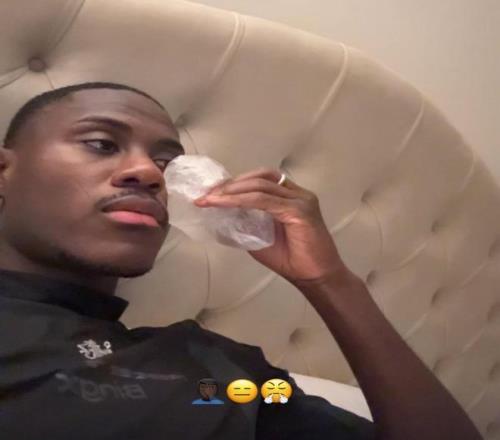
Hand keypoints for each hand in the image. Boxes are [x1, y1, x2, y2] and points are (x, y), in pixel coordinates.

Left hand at [193, 167, 347, 286]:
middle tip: (206, 194)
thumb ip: (247, 223)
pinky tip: (224, 204)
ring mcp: (300, 199)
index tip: (211, 192)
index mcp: (291, 196)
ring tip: (211, 199)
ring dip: (232, 191)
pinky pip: (264, 200)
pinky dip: (241, 200)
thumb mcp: (261, 237)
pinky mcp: (299, 210)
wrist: (315, 277)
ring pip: (260, 186)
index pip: (261, 180)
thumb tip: (223, 215)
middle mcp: (297, 193)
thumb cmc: (292, 260)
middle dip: (230, 184)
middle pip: (260, 177)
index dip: (235, 183)